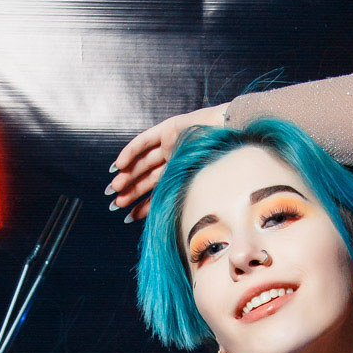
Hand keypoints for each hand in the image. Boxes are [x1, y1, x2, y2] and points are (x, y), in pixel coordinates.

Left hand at [106, 101, 228, 221]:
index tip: (128, 217)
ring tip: (115, 188)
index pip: (159, 193)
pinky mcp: (169, 128)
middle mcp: (176, 160)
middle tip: (116, 203)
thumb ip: (179, 201)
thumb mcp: (198, 189)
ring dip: (129, 175)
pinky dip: (131, 152)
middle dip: (132, 191)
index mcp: (185, 176)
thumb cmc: (225, 167)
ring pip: (144, 162)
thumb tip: (162, 223)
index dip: (143, 205)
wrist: (237, 140)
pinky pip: (145, 141)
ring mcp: (172, 144)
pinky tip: (119, 166)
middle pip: (148, 178)